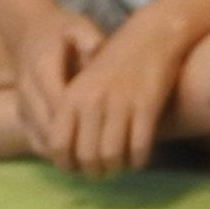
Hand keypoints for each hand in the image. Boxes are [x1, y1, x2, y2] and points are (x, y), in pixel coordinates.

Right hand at [10, 9, 105, 158]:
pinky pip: (38, 145)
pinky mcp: (22, 118)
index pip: (60, 105)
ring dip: (70, 155)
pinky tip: (82, 157)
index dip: (84, 125)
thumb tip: (98, 50)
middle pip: (51, 130)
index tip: (111, 134)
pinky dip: (59, 155)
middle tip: (109, 157)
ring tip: (99, 162)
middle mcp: (27, 92)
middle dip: (79, 147)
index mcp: (41, 68)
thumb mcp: (77, 26)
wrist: (28, 33)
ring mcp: (22, 107)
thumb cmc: (60, 31)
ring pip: (43, 142)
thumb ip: (88, 38)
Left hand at [50, 8, 191, 177]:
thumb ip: (73, 116)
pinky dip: (138, 160)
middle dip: (95, 171)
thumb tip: (69, 155)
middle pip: (86, 156)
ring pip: (111, 156)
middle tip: (103, 172)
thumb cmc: (116, 64)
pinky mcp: (147, 105)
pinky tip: (138, 158)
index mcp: (72, 97)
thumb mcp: (85, 84)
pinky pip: (139, 147)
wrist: (151, 36)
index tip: (78, 168)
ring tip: (120, 166)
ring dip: (116, 168)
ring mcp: (120, 103)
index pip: (58, 146)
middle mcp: (93, 102)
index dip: (67, 165)